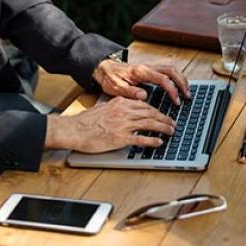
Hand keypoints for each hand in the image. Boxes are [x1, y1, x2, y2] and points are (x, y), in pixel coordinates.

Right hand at [45, 97, 174, 152]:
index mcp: (120, 103)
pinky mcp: (120, 138)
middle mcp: (124, 112)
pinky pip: (141, 139)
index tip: (163, 115)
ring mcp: (123, 125)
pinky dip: (152, 140)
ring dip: (163, 127)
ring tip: (171, 131)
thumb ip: (119, 108)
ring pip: (149, 124)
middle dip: (164, 118)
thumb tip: (130, 111)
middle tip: (172, 123)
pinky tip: (159, 142)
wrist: (73, 129)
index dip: (157, 111)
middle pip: (151, 113)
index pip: (145, 105)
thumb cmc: (85, 121)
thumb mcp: (105, 108)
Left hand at [93, 60, 189, 104]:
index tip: (176, 101)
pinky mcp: (150, 70)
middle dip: (182, 83)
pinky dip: (175, 78)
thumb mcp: (116, 87)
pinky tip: (178, 87)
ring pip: (171, 69)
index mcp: (141, 72)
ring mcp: (150, 67)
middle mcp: (147, 67)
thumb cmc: (110, 78)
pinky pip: (167, 71)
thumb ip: (130, 92)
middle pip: (172, 70)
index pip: (163, 79)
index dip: (172, 90)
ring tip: (186, 92)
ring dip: (181, 79)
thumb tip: (144, 95)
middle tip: (187, 96)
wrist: (104, 69)